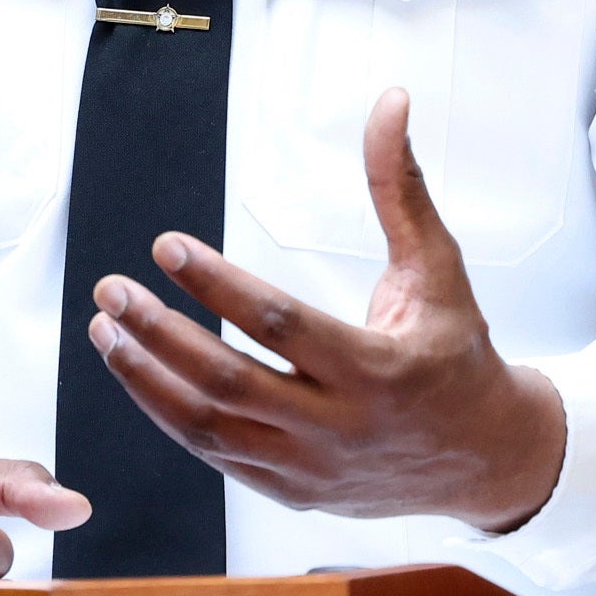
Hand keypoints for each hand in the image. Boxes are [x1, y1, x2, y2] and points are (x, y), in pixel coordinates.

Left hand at [86, 87, 568, 532]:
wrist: (488, 458)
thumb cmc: (458, 355)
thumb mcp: (438, 268)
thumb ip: (400, 186)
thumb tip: (389, 104)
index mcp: (378, 369)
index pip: (279, 324)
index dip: (216, 284)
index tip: (166, 247)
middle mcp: (340, 427)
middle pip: (228, 382)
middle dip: (159, 333)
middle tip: (113, 290)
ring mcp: (311, 468)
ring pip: (208, 428)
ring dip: (145, 378)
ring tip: (107, 329)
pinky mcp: (292, 491)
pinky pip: (215, 455)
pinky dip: (168, 413)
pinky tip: (138, 371)